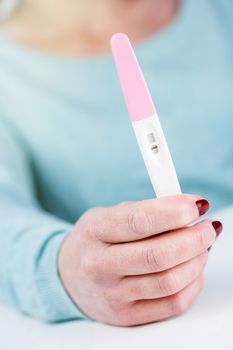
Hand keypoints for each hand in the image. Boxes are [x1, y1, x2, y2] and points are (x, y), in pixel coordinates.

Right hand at [58, 194, 220, 325]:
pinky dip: (192, 283)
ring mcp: (112, 295)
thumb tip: (189, 207)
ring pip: (169, 282)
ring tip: (201, 246)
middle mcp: (99, 265)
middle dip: (194, 239)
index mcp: (94, 231)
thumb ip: (147, 209)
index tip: (197, 205)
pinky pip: (172, 304)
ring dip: (196, 260)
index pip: (139, 221)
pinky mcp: (126, 316)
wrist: (70, 274)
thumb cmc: (96, 240)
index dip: (174, 212)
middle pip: (157, 255)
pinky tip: (192, 268)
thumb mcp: (109, 214)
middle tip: (208, 227)